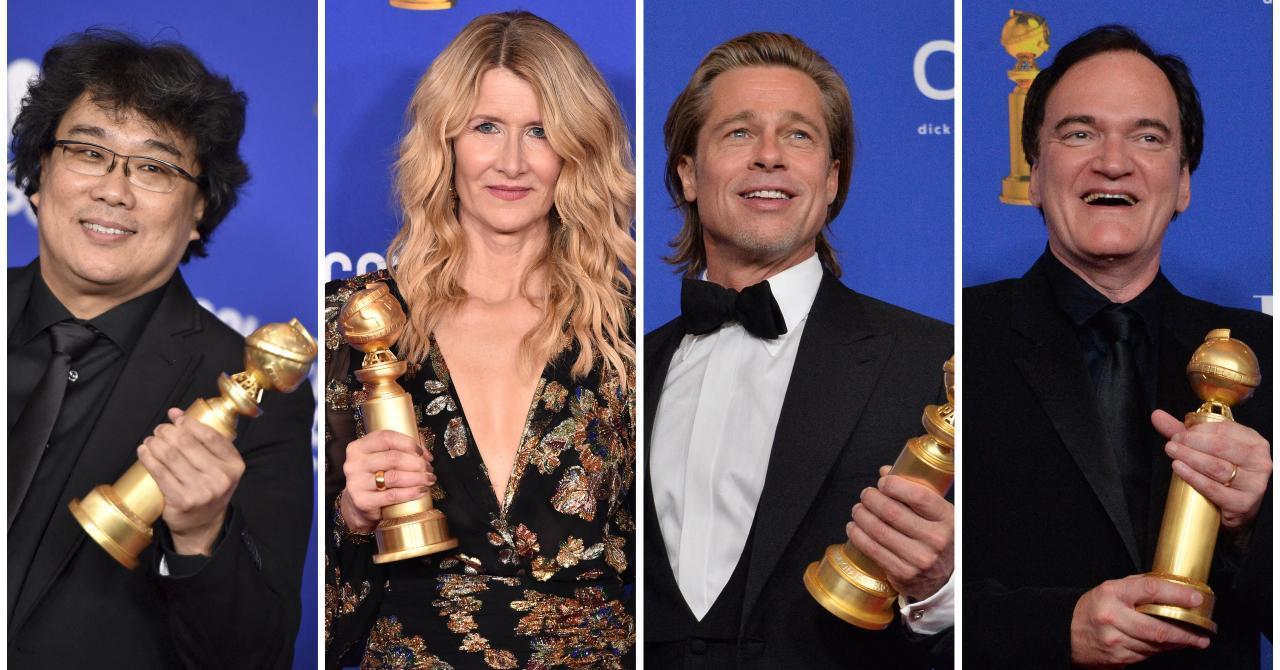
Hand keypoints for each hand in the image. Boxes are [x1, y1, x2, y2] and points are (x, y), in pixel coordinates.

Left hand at [137, 408, 243, 555]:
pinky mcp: (182, 500)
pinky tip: (144, 451)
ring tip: (151, 440)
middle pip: (187, 444)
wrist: (202, 524)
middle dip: (168, 432)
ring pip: (170, 456)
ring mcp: (202, 491)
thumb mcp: (219, 465)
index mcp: (234, 465)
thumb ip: (204, 440)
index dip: (189, 423)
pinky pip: (160, 473)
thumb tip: (176, 413)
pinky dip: (148, 458)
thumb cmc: (209, 489)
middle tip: (160, 430)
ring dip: (155, 443)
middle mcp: (221, 478)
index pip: (211, 436)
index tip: (177, 419)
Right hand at [340, 429, 432, 533]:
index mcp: (358, 447)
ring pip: (395, 477)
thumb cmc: (375, 477)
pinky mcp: (362, 501)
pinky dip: (411, 493)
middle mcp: (354, 463)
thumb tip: (424, 451)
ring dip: (418, 478)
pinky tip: (421, 491)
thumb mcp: (382, 458)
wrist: (360, 505)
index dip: (408, 443)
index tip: (422, 452)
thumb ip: (402, 448)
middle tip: (429, 469)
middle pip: (393, 458)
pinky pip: (393, 495)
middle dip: (417, 463)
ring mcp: (356, 483)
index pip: (386, 437)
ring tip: (429, 479)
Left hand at [846, 465, 953, 600]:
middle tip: (866, 495)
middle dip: (871, 499)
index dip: (894, 485)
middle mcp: (935, 539)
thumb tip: (885, 471)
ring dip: (861, 516)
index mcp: (946, 519)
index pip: (918, 496)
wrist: (945, 578)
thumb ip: (914, 490)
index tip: (882, 482)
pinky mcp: (903, 573)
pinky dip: (858, 535)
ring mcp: (919, 559)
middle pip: (892, 512)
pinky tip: (854, 528)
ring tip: (858, 510)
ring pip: (878, 530)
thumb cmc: (938, 538)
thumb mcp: (937, 514)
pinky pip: (872, 550)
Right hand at [1070, 575, 1209, 667]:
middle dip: (1186, 633)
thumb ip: (1137, 587)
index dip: (1177, 595)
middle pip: (1158, 628)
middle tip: (1203, 633)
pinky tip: (1169, 646)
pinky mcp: (1118, 657)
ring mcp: (1115, 640)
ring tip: (1192, 640)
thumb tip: (1169, 585)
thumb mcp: (1109, 589)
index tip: (1196, 598)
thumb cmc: (1091, 608)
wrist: (1067, 633)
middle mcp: (1113, 617)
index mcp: (1112, 594)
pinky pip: (1148, 654)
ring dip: (1177, 643)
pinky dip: (1161, 650)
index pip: (1150, 591)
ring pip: (1156, 645)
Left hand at [1153, 409, 1270, 535]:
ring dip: (1189, 457)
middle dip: (1190, 442)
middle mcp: (1259, 462)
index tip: (1179, 433)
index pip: (1225, 430)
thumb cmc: (1224, 474)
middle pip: (1219, 447)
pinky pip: (1214, 488)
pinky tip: (1178, 468)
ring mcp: (1254, 484)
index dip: (1197, 430)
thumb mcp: (1208, 450)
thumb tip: (1157, 415)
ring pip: (1216, 466)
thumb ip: (1185, 433)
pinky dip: (1193, 477)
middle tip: (1172, 443)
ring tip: (1172, 452)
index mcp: (1254, 443)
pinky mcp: (1243, 503)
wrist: (1237, 509)